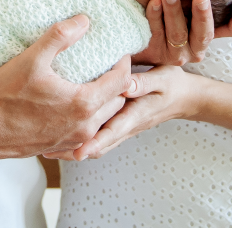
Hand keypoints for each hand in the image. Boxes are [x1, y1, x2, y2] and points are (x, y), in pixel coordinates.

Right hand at [0, 15, 130, 158]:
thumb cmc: (6, 98)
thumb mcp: (32, 59)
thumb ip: (59, 37)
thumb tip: (83, 19)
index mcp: (83, 103)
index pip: (122, 80)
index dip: (124, 62)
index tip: (119, 51)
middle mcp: (85, 126)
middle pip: (118, 101)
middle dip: (119, 82)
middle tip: (110, 64)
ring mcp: (76, 140)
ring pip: (106, 119)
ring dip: (107, 101)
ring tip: (97, 82)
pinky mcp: (65, 147)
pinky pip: (91, 132)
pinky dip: (93, 118)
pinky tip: (78, 106)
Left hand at [56, 65, 197, 160]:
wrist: (185, 98)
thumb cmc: (173, 85)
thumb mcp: (161, 79)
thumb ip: (142, 82)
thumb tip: (123, 85)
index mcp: (135, 116)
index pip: (112, 132)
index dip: (94, 143)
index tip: (77, 152)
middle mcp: (127, 127)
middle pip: (98, 145)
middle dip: (73, 150)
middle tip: (46, 152)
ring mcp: (123, 129)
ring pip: (96, 145)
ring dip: (73, 148)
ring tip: (47, 149)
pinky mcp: (119, 126)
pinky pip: (99, 138)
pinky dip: (81, 142)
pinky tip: (63, 137)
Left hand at [131, 0, 231, 66]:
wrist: (142, 34)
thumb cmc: (171, 10)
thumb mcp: (187, 0)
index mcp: (209, 33)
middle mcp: (197, 46)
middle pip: (205, 34)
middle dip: (203, 15)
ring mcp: (178, 53)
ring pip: (179, 34)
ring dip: (175, 12)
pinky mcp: (157, 53)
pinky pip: (157, 34)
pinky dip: (155, 17)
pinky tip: (152, 2)